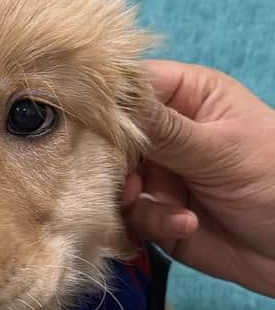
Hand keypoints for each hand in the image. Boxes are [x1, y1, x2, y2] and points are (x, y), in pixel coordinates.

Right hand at [123, 61, 274, 296]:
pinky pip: (130, 216)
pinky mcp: (158, 214)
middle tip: (126, 176)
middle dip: (111, 158)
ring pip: (113, 179)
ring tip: (157, 204)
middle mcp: (167, 132)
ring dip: (131, 196)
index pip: (131, 84)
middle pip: (111, 135)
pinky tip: (186, 225)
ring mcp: (161, 174)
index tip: (86, 120)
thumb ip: (165, 129)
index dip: (106, 100)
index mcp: (188, 96)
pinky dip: (152, 222)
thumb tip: (111, 101)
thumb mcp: (223, 150)